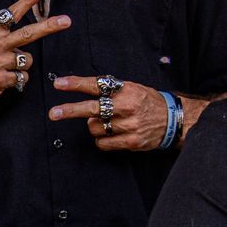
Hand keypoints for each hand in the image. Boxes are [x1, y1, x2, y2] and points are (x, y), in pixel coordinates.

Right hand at [0, 0, 71, 107]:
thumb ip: (0, 35)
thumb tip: (24, 35)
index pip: (11, 14)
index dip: (26, 1)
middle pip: (28, 33)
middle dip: (49, 26)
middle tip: (66, 21)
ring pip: (28, 60)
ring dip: (22, 66)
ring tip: (6, 68)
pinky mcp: (1, 80)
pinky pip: (22, 78)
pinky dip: (18, 80)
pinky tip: (5, 80)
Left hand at [48, 76, 172, 150]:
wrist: (172, 119)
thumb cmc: (147, 102)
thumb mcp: (132, 88)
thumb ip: (110, 90)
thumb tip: (84, 93)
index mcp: (126, 90)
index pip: (97, 85)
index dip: (76, 84)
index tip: (59, 84)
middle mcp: (127, 107)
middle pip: (92, 109)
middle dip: (70, 111)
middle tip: (54, 113)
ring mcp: (129, 125)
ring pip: (95, 127)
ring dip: (94, 125)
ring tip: (107, 122)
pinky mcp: (130, 141)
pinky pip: (102, 143)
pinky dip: (101, 139)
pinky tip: (111, 134)